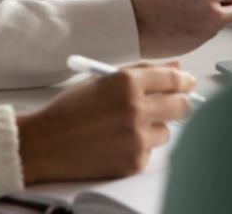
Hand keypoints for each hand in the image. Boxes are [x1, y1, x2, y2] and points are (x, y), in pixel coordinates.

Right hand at [15, 64, 195, 182]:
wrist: (45, 143)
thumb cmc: (71, 109)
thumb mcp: (103, 80)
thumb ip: (141, 71)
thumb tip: (177, 69)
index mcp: (126, 82)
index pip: (172, 80)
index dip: (183, 81)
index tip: (187, 83)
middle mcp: (136, 109)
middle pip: (181, 106)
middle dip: (180, 104)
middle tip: (172, 105)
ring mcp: (137, 138)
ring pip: (166, 131)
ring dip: (154, 128)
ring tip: (125, 127)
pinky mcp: (134, 162)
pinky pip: (150, 151)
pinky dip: (139, 147)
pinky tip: (116, 143)